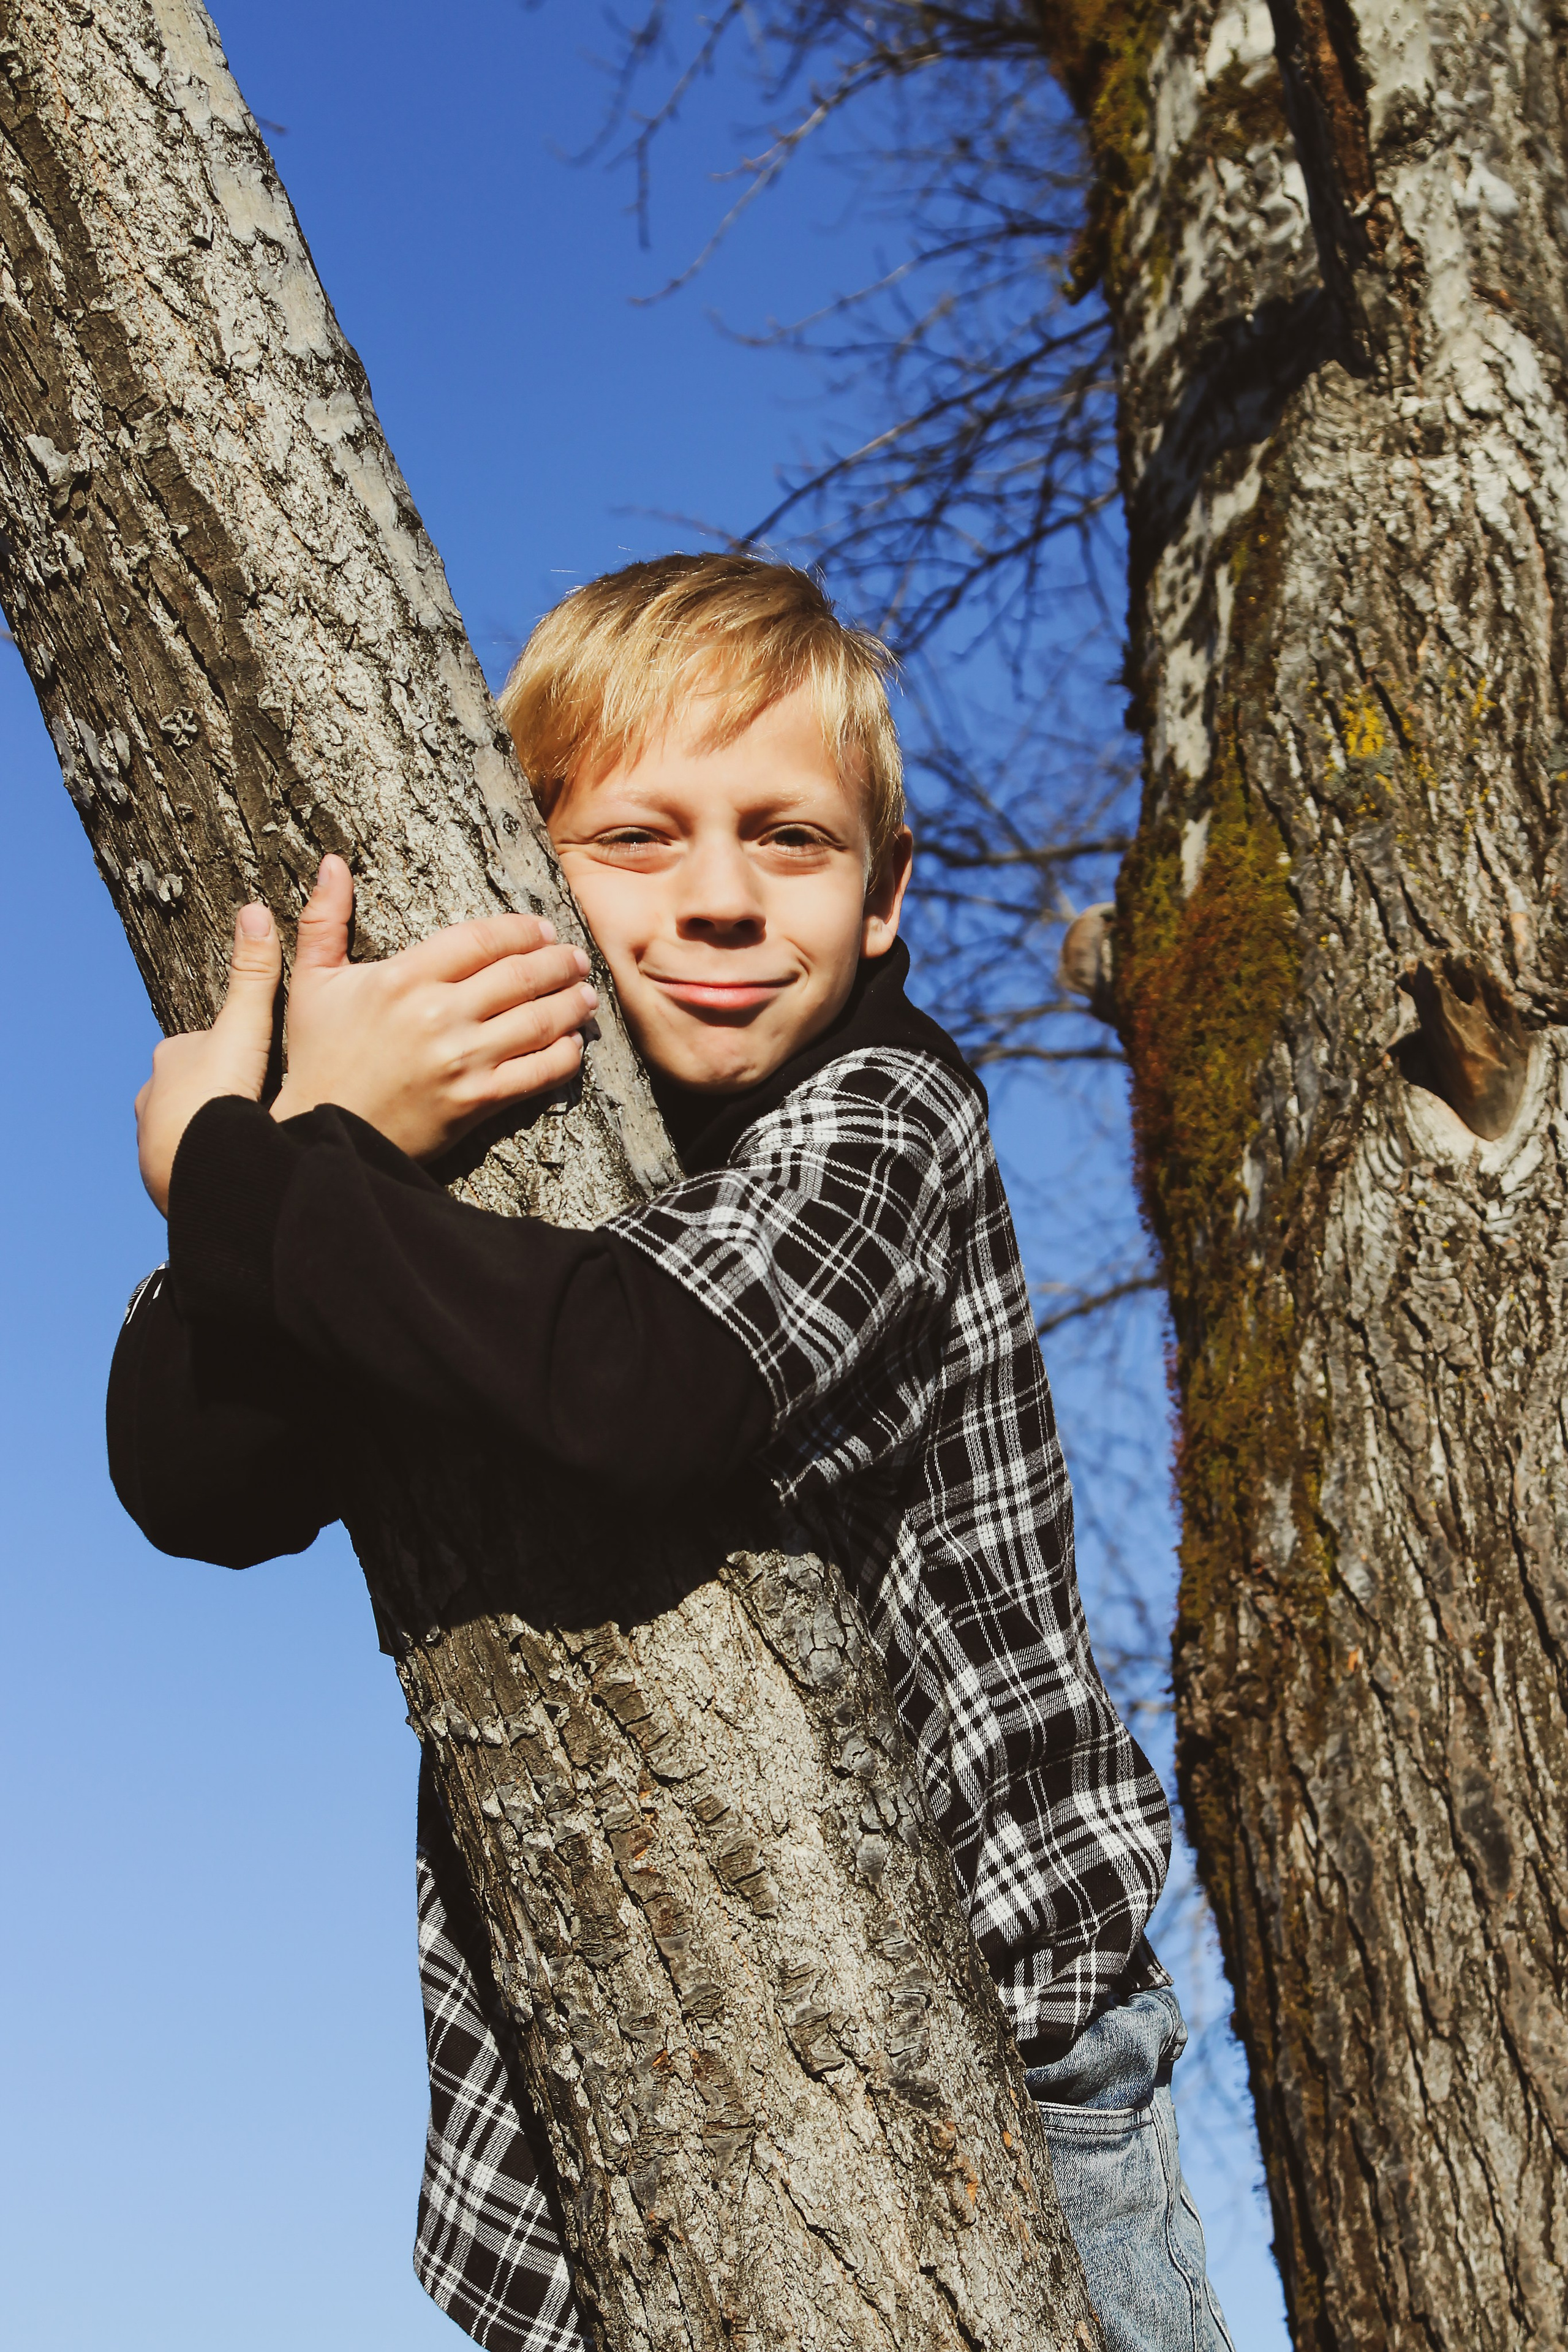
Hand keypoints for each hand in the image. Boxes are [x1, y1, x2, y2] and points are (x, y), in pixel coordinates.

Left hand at [135, 901, 282, 1213]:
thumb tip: (255, 910)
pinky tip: (234, 1166)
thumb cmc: (217, 1095)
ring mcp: (154, 1140)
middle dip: (221, 1094)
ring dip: (214, 1130)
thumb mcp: (245, 1029)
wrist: (196, 1167)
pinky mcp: (163, 1177)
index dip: (234, 1054)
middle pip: (193, 1087)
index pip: (202, 1046)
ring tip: (251, 1139)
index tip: (260, 1067)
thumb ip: (254, 977)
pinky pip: (190, 1162)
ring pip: (189, 1125)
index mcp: (170, 1059)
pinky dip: (209, 1161)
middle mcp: (152, 1097)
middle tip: (259, 1105)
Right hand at [270, 856, 597, 1159]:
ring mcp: (462, 1059)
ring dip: (572, 1004)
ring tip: (587, 996)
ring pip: (538, 1020)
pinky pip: (538, 1073)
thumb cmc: (319, 1057)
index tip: (543, 930)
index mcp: (404, 978)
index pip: (482, 938)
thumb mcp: (312, 982)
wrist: (327, 1133)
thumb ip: (325, 919)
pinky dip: (564, 1055)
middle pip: (520, 975)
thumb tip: (333, 864)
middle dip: (559, 963)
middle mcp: (438, 1014)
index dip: (522, 930)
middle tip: (577, 960)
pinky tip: (572, 1044)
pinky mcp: (477, 1101)